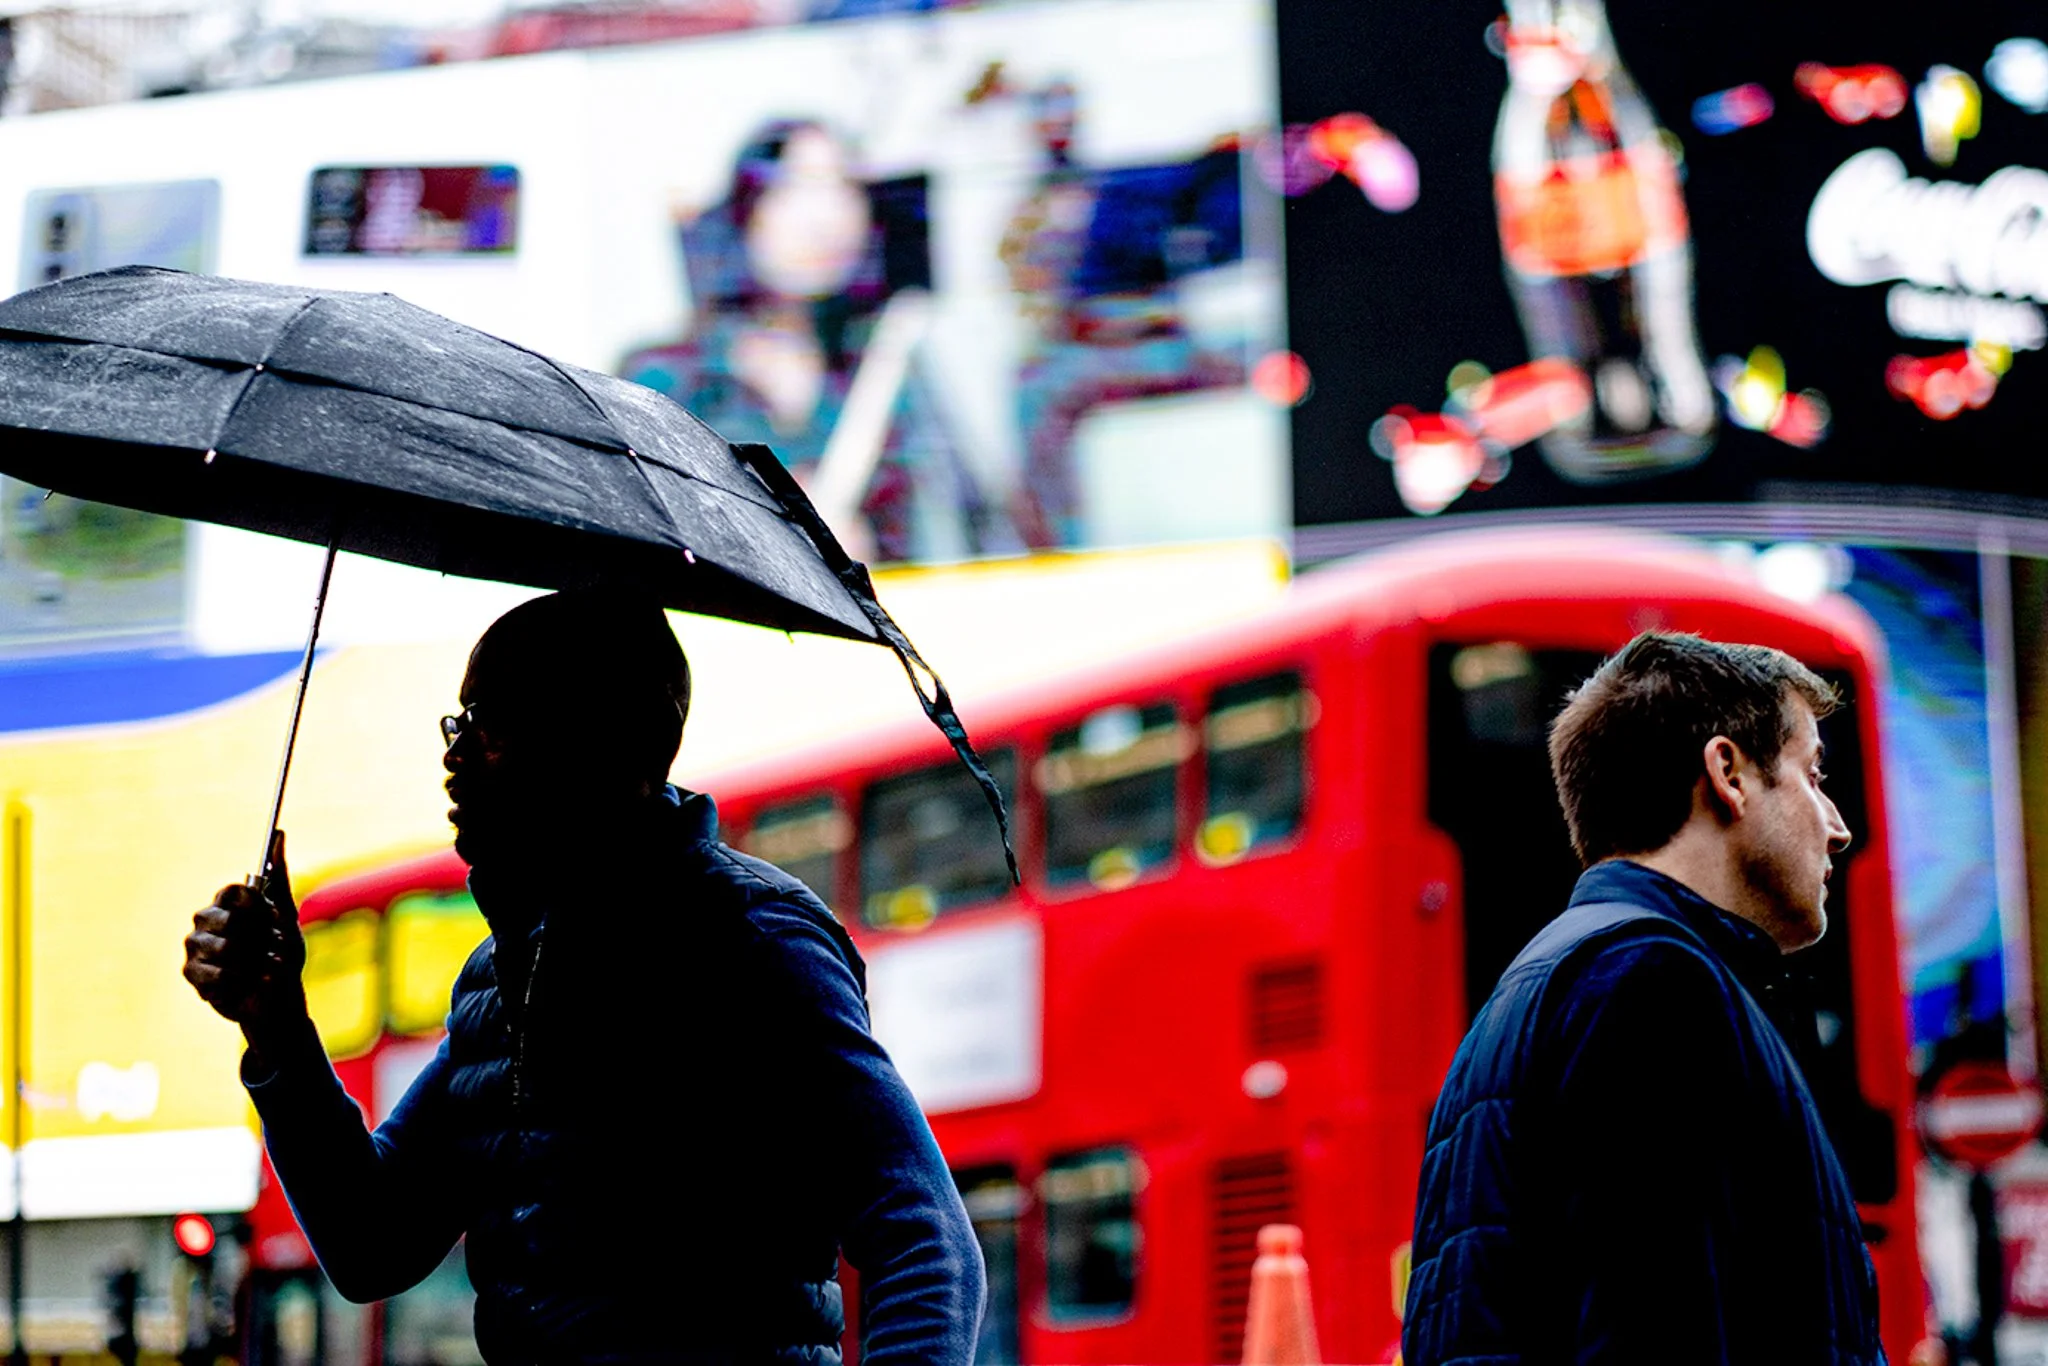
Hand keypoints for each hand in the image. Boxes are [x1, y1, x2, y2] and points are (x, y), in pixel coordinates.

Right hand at [184, 831, 311, 1056]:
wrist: (277, 997)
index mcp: (227, 901)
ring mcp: (195, 946)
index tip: (273, 919)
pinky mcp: (191, 973)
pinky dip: (243, 981)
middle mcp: (205, 919)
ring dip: (256, 963)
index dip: (258, 908)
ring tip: (264, 967)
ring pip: (227, 949)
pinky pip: (219, 974)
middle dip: (261, 940)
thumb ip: (280, 876)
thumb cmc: (282, 952)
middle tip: (273, 948)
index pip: (235, 891)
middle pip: (231, 921)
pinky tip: (246, 983)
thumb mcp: (287, 915)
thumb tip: (280, 834)